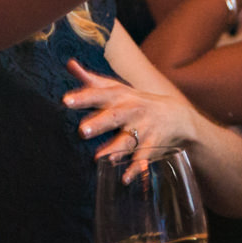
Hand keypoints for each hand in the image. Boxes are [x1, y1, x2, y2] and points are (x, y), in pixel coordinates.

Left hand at [63, 60, 193, 160]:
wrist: (175, 116)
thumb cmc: (136, 102)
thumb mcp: (117, 88)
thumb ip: (92, 81)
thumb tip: (70, 64)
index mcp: (120, 96)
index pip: (99, 95)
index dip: (83, 97)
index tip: (66, 101)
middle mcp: (132, 111)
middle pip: (115, 116)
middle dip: (100, 123)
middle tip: (83, 131)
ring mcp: (144, 129)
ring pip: (128, 140)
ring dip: (115, 149)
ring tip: (100, 159)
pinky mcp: (153, 145)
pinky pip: (144, 158)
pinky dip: (136, 169)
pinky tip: (126, 178)